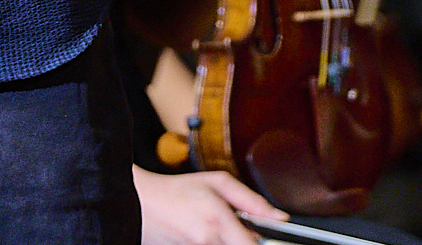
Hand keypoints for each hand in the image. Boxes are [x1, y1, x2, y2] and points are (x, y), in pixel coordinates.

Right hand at [135, 166, 284, 244]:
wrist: (142, 204)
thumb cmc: (178, 191)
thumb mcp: (218, 182)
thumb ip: (252, 201)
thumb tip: (279, 217)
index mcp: (217, 220)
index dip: (265, 242)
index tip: (273, 238)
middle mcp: (208, 242)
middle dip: (247, 239)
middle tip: (242, 227)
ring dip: (232, 240)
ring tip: (220, 226)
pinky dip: (218, 243)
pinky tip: (210, 233)